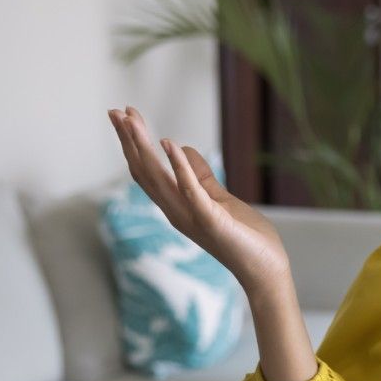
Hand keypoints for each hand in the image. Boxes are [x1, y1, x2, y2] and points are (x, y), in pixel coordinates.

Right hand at [107, 106, 289, 288]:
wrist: (265, 269)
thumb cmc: (243, 236)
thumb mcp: (218, 198)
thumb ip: (200, 176)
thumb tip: (183, 148)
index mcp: (176, 206)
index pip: (146, 172)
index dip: (133, 145)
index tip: (124, 116)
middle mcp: (176, 212)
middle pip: (144, 172)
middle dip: (129, 141)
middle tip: (115, 111)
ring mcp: (191, 217)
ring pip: (159, 179)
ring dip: (145, 148)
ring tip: (133, 121)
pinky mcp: (211, 221)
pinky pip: (191, 191)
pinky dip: (180, 168)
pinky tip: (170, 144)